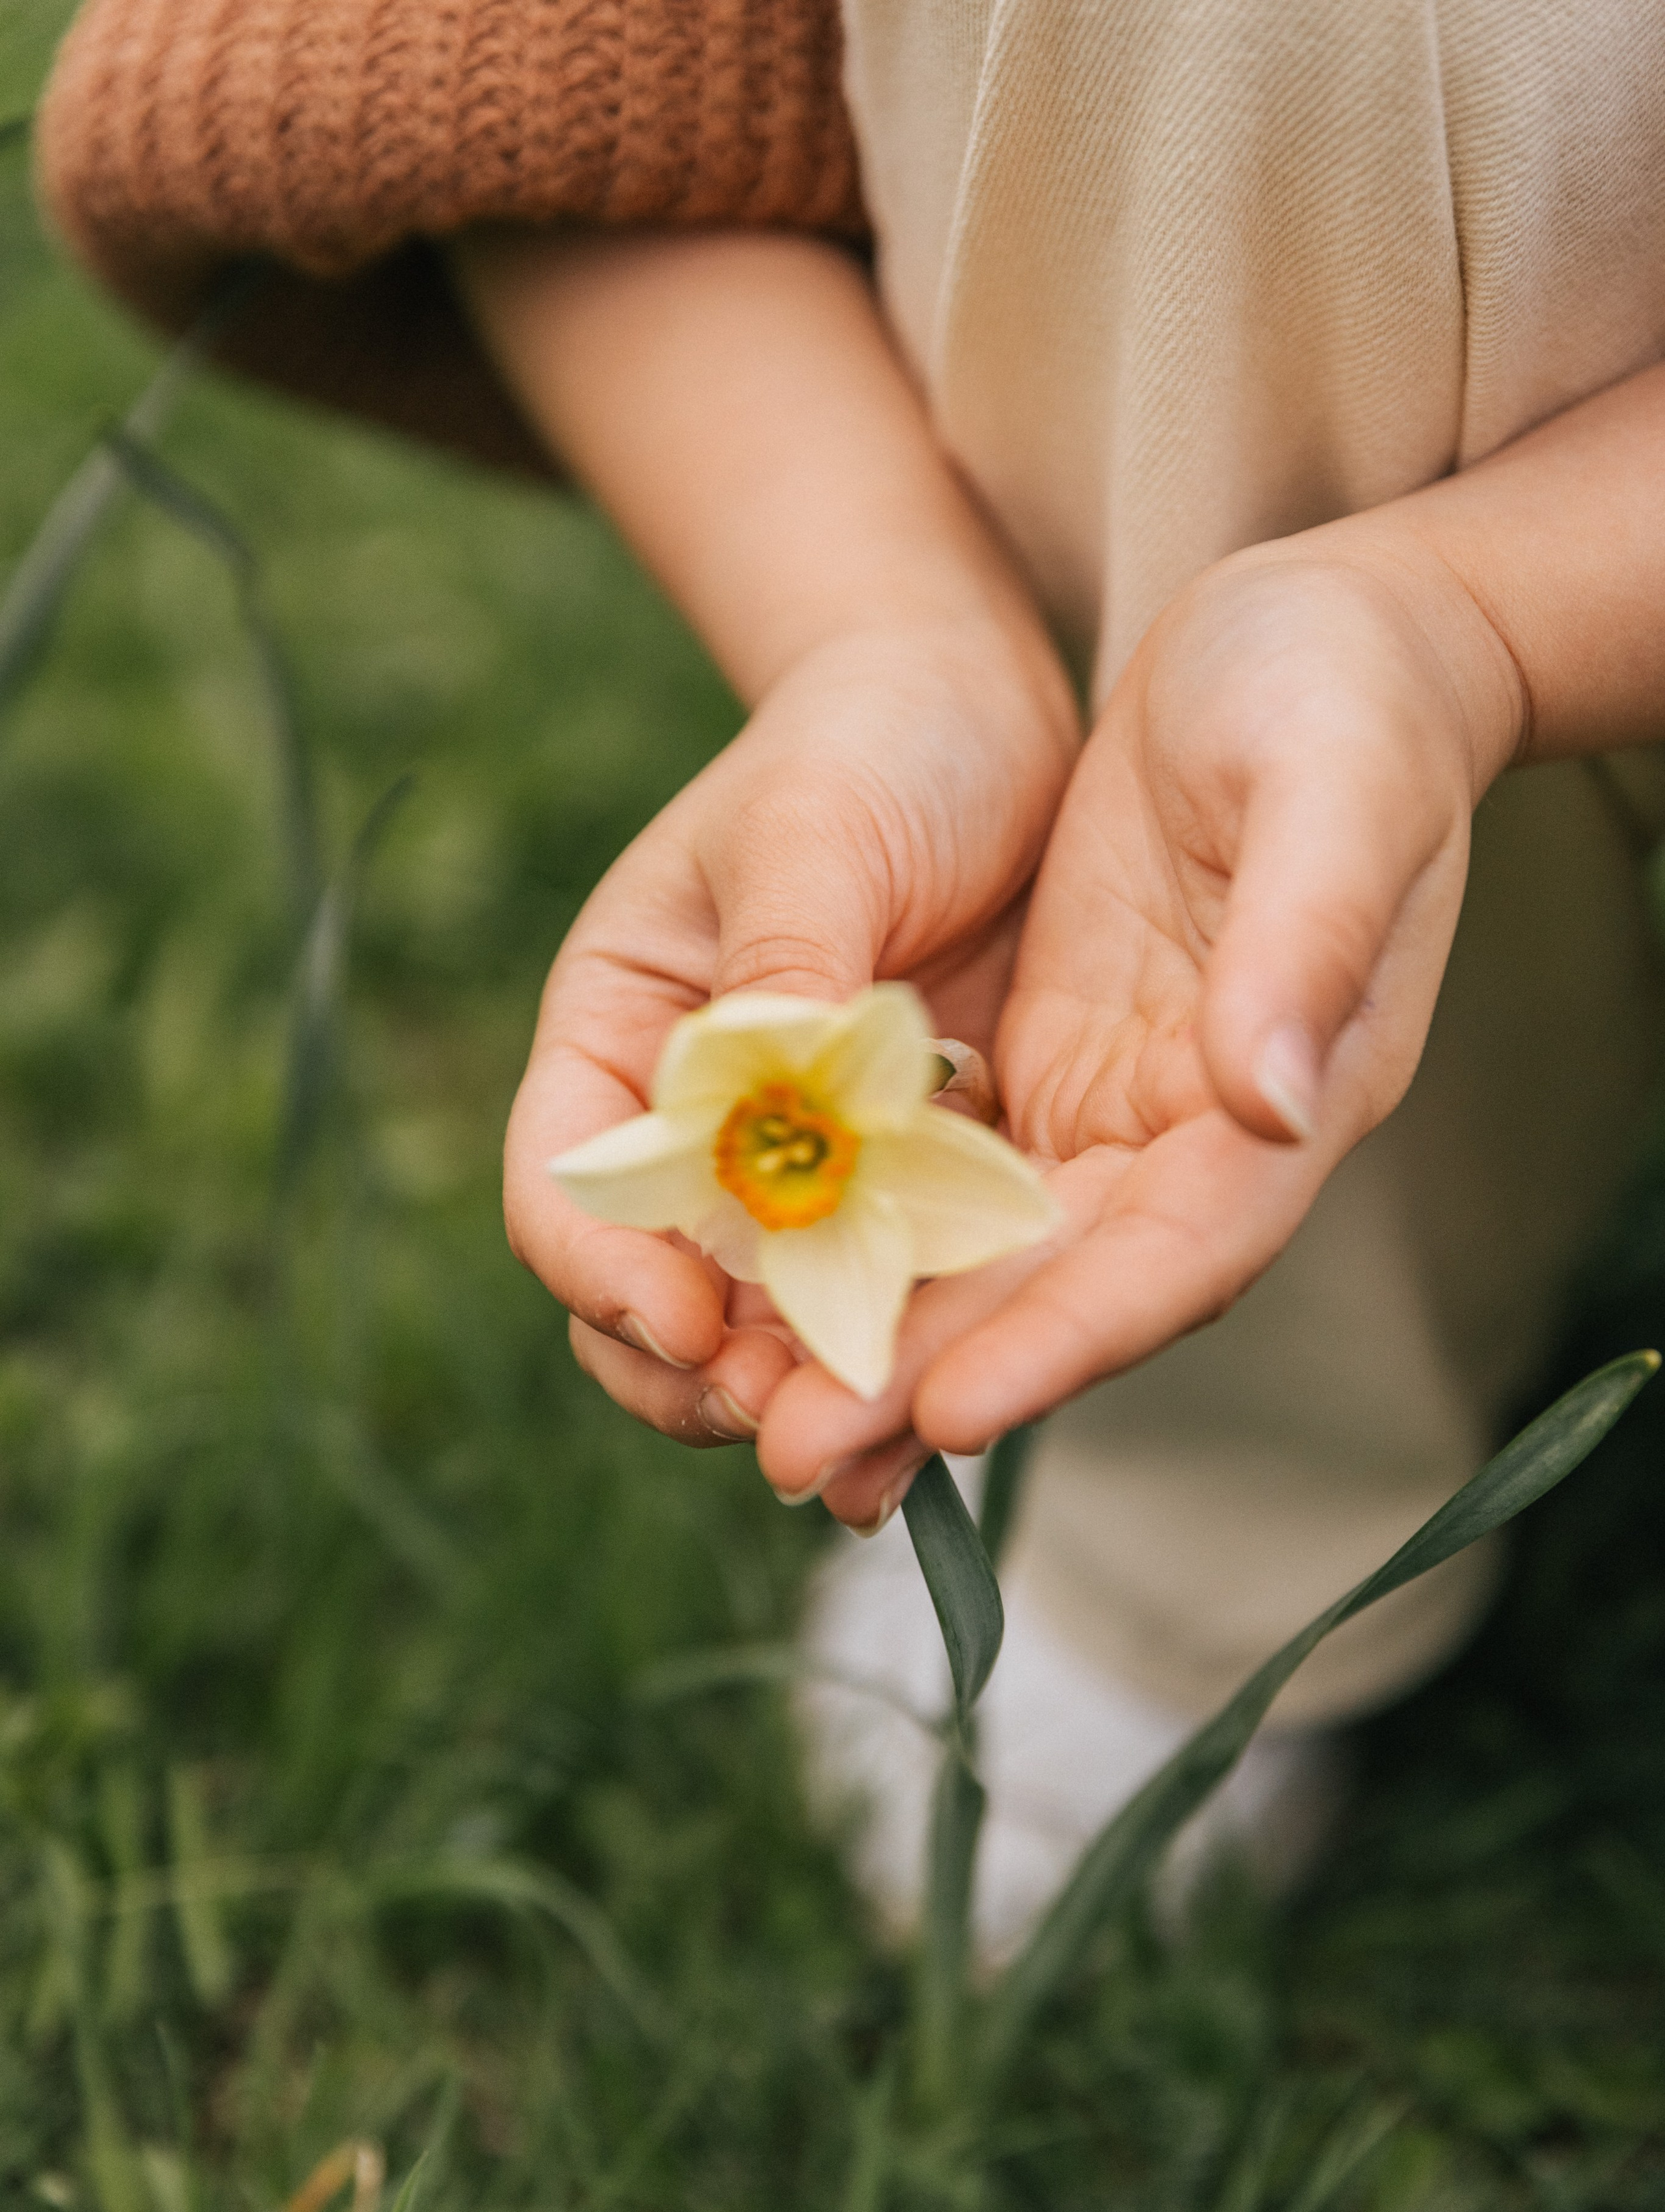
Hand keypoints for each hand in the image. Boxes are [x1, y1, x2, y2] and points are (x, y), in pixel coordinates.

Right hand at [503, 614, 1076, 1499]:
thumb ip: (780, 967)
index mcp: (620, 1036)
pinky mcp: (908, 1185)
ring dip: (805, 1390)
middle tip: (786, 1423)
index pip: (567, 1188)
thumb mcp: (813, 830)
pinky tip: (948, 1397)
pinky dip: (904, 1351)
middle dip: (701, 1374)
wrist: (985, 714)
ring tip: (865, 1453)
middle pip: (646, 1295)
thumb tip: (759, 1107)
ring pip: (765, 1324)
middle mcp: (693, 1125)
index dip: (608, 1275)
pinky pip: (889, 1294)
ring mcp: (800, 1168)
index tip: (691, 1325)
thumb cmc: (873, 741)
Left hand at [757, 531, 1526, 1495]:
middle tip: (803, 1462)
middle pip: (1064, 1295)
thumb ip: (1308, 948)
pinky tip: (780, 1298)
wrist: (1311, 640)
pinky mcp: (1056, 1072)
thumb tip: (1266, 1104)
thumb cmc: (1340, 693)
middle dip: (935, 1382)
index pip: (1179, 1258)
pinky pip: (955, 1192)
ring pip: (994, 1267)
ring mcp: (1124, 1115)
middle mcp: (1206, 1142)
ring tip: (765, 1426)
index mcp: (1294, 1100)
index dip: (1069, 1340)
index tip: (953, 1408)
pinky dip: (875, 1248)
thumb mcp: (1337, 790)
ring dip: (887, 1348)